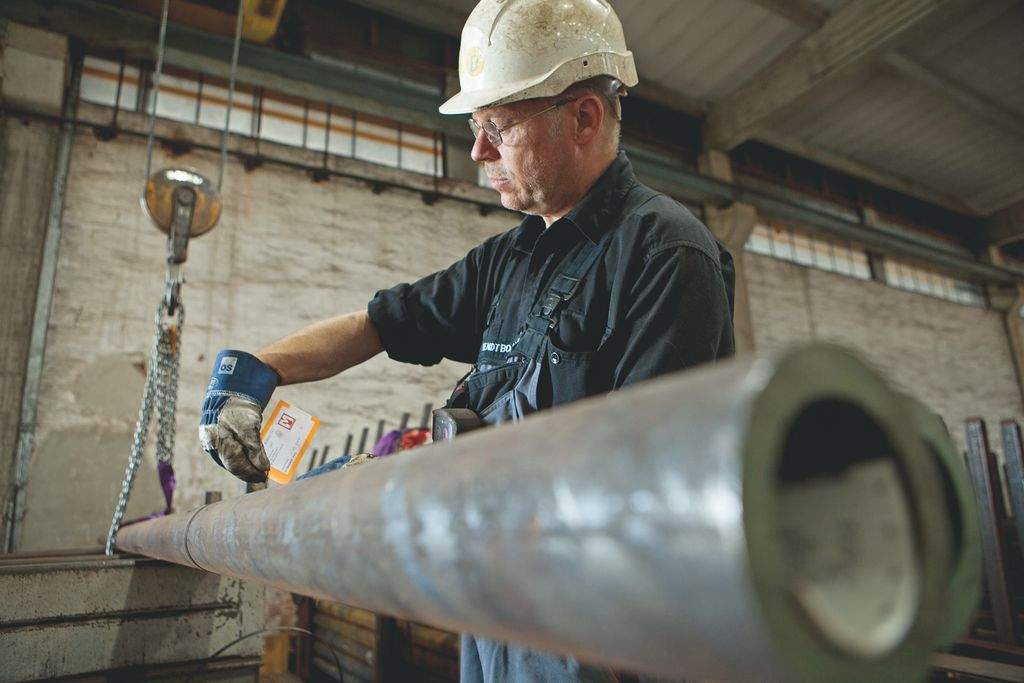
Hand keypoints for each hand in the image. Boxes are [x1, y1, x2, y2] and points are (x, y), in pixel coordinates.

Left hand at [199, 350, 279, 482]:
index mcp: (210, 433)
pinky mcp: (244, 420)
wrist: (250, 376)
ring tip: (263, 473)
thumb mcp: (233, 422)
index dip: (240, 471)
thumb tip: (248, 460)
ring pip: (240, 454)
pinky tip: (264, 464)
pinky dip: (258, 456)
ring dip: (253, 467)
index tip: (253, 478)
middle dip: (247, 472)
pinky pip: (251, 443)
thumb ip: (239, 440)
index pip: (224, 459)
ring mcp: (229, 426)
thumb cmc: (238, 402)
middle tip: (260, 479)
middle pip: (231, 460)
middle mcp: (215, 430)